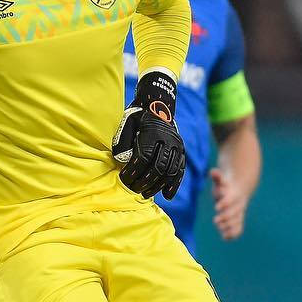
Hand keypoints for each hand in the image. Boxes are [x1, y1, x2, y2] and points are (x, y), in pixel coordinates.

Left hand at [112, 68, 185, 198]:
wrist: (158, 105)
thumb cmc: (138, 116)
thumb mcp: (127, 122)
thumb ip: (123, 140)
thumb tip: (120, 159)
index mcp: (153, 132)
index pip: (144, 157)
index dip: (134, 171)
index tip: (124, 180)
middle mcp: (168, 139)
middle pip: (158, 166)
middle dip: (144, 181)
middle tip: (133, 189)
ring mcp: (177, 146)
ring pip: (170, 171)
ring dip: (157, 185)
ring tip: (145, 194)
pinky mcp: (182, 151)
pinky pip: (180, 170)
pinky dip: (174, 184)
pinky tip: (167, 196)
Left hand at [210, 168, 249, 239]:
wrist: (240, 190)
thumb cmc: (226, 185)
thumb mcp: (222, 180)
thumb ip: (218, 177)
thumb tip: (213, 171)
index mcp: (234, 195)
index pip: (230, 200)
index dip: (224, 204)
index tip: (217, 208)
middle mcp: (238, 205)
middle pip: (234, 212)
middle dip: (226, 217)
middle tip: (216, 221)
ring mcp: (239, 212)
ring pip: (237, 221)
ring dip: (229, 226)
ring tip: (220, 229)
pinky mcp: (238, 219)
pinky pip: (239, 227)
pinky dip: (233, 233)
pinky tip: (226, 237)